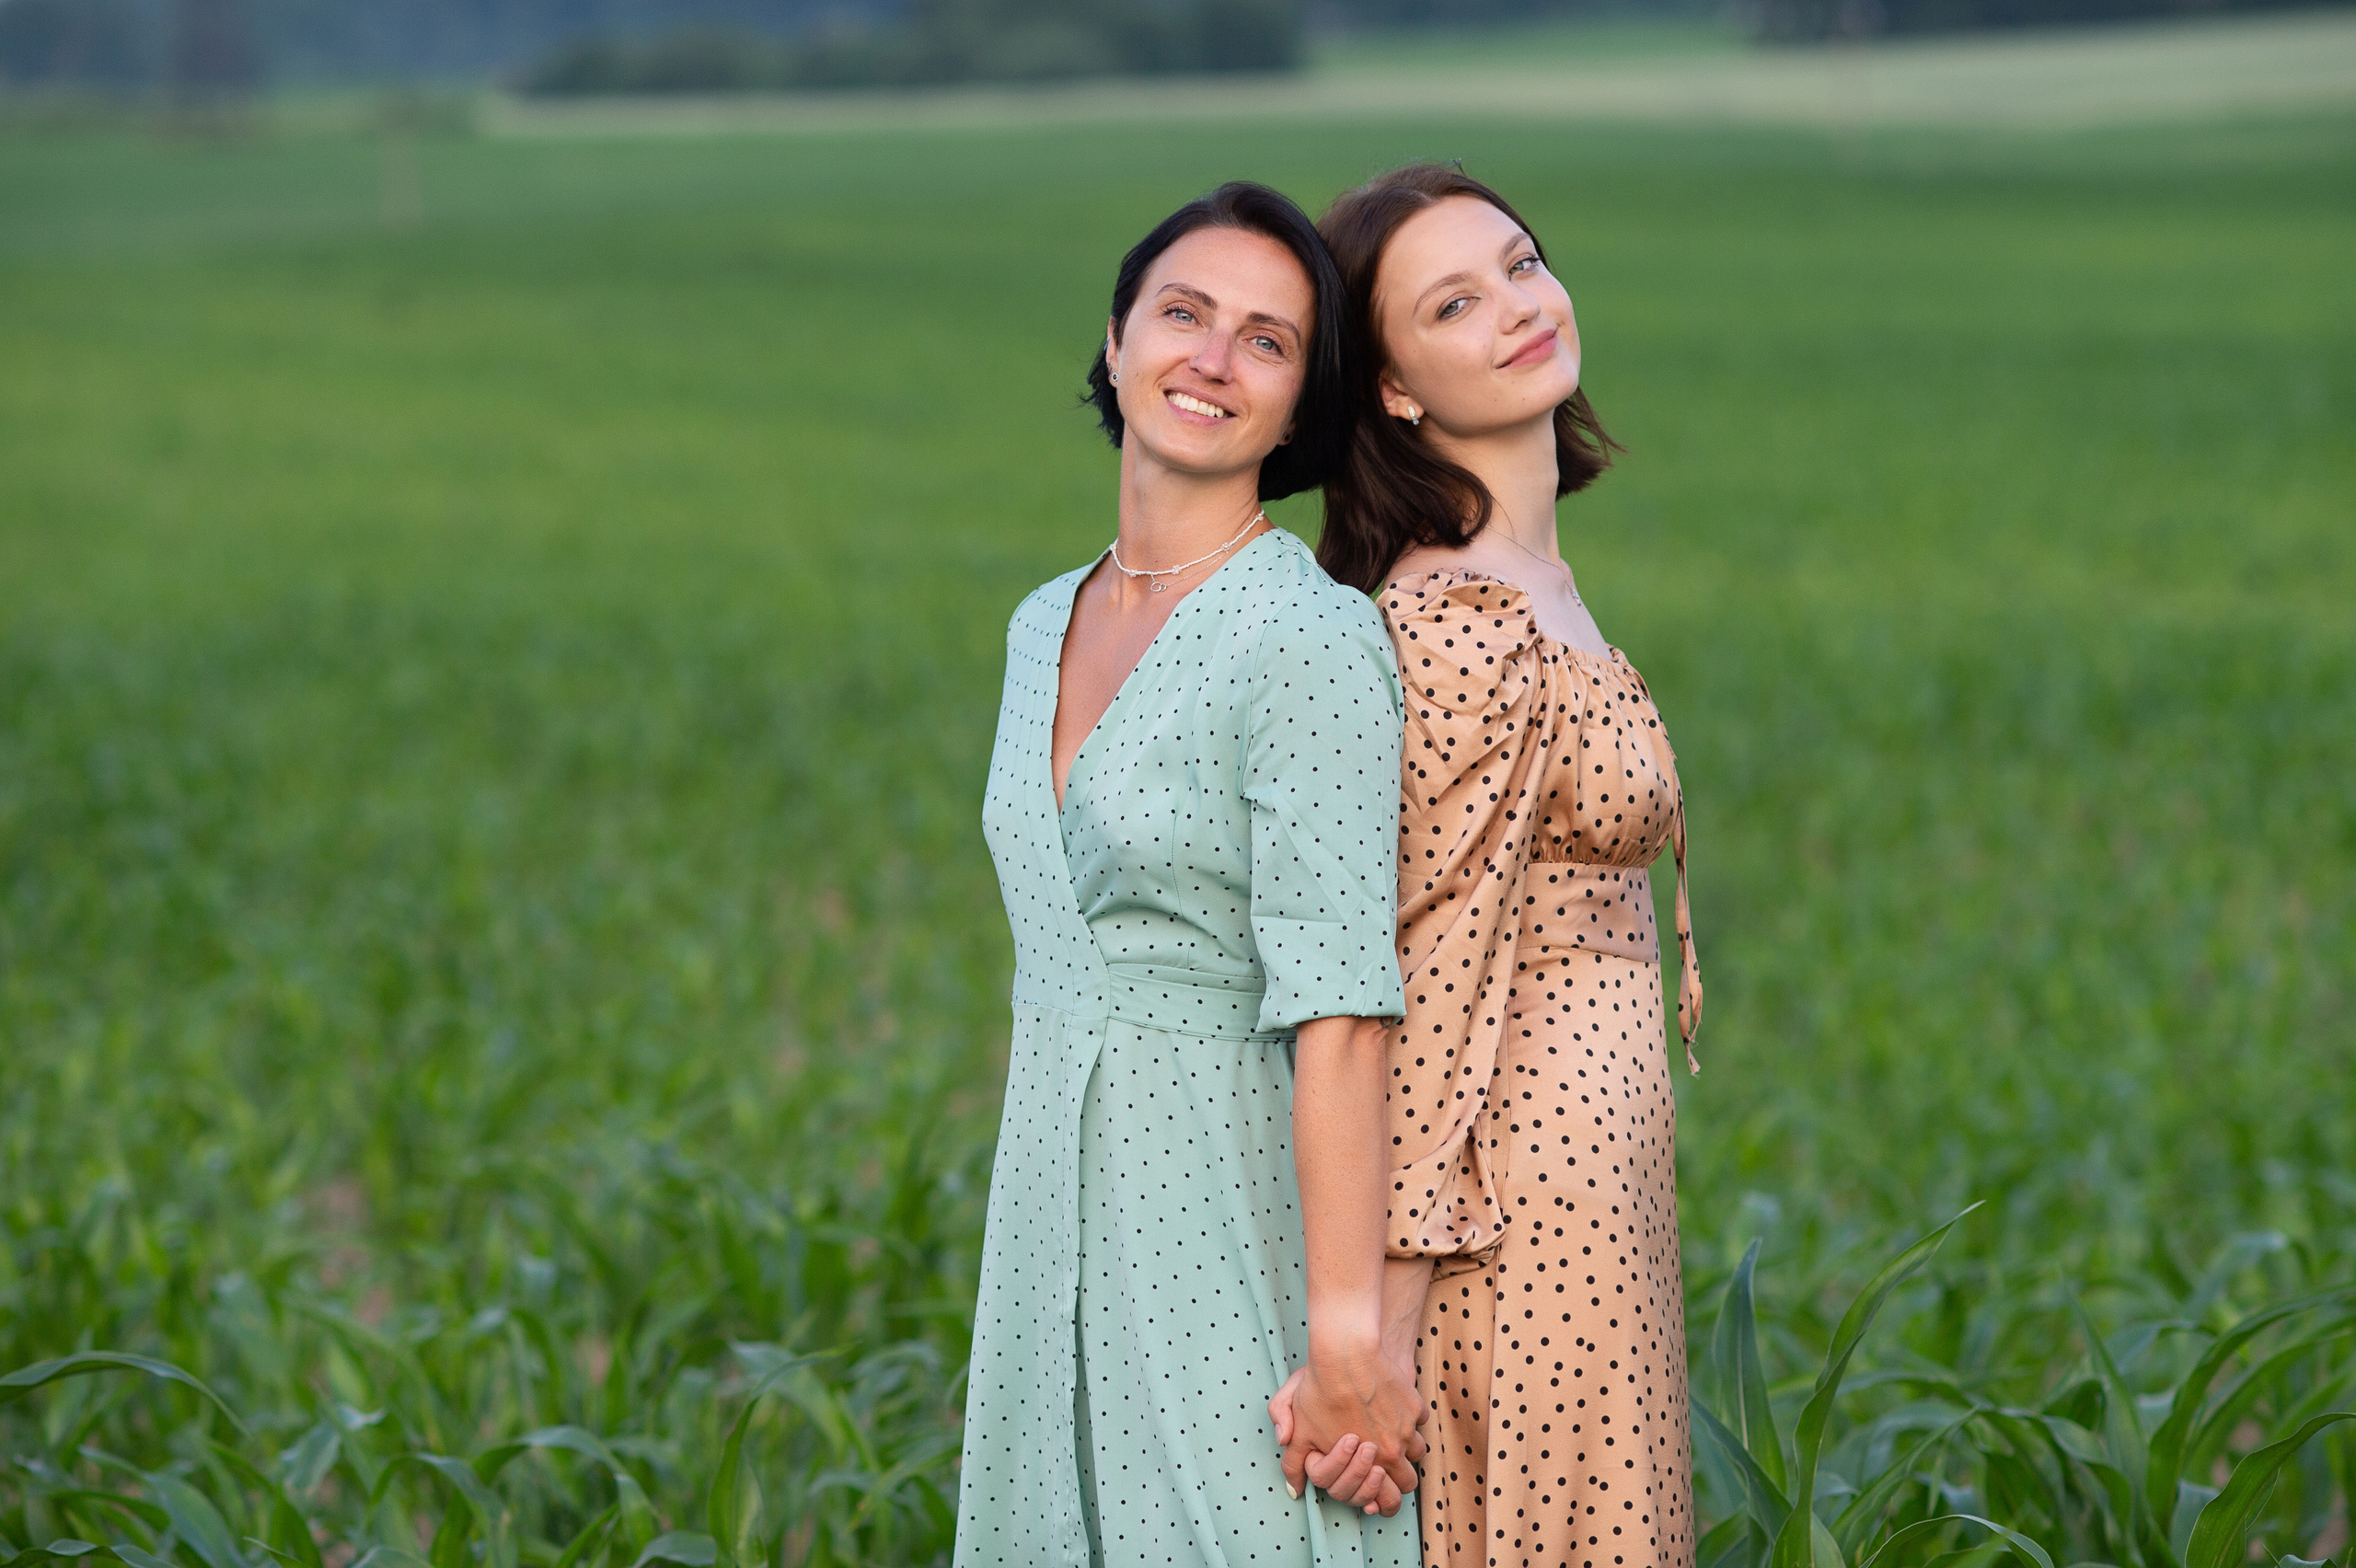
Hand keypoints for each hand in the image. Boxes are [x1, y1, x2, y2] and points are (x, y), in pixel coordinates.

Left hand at [1267, 1347, 1425, 1514]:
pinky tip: (1393, 1409)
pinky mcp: (1414, 1404)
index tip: (1378, 1487)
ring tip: (1388, 1436)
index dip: (1385, 1500)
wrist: (1345, 1354)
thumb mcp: (1300, 1432)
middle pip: (1409, 1481)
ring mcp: (1408, 1427)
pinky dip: (1409, 1419)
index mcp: (1370, 1463)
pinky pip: (1420, 1421)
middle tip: (1385, 1466)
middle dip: (1398, 1478)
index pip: (1390, 1500)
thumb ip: (1295, 1465)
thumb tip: (1293, 1489)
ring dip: (1406, 1448)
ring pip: (1417, 1450)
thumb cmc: (1320, 1391)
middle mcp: (1395, 1450)